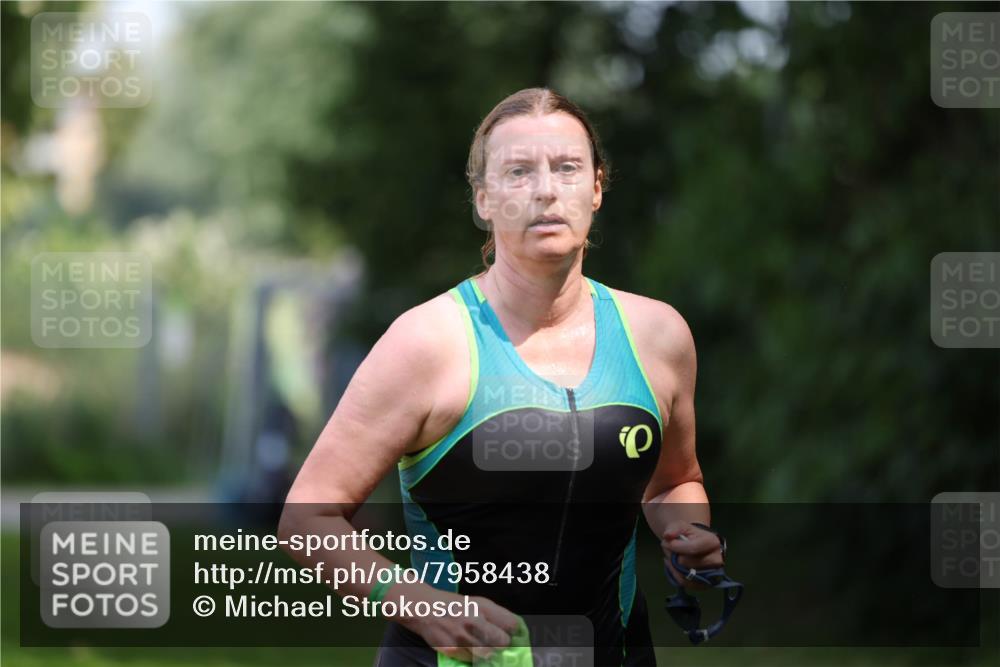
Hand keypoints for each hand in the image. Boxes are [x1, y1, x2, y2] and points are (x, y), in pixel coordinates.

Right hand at [388, 582, 520, 662]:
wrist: (424, 608)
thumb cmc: (453, 605)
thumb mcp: (476, 602)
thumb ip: (495, 615)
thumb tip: (513, 629)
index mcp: (483, 607)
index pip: (512, 624)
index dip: (514, 631)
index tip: (512, 634)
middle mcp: (474, 621)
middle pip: (503, 642)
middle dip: (501, 643)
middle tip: (496, 641)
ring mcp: (463, 637)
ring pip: (488, 654)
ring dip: (488, 652)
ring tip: (481, 645)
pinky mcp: (453, 650)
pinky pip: (472, 660)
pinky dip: (473, 657)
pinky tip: (469, 649)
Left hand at [661, 521, 723, 590]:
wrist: (695, 545)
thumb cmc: (689, 535)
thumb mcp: (682, 526)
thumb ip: (674, 528)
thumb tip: (667, 535)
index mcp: (713, 542)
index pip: (693, 548)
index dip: (676, 546)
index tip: (666, 542)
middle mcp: (716, 560)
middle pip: (688, 563)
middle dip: (674, 555)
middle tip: (669, 549)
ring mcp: (712, 574)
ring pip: (685, 574)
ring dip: (673, 565)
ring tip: (671, 556)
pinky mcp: (704, 584)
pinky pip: (685, 583)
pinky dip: (675, 574)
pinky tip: (672, 565)